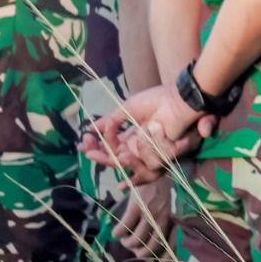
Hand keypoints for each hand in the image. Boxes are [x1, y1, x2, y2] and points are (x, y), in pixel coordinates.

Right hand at [81, 84, 208, 182]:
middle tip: (88, 151)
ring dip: (127, 149)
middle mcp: (139, 147)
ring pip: (129, 162)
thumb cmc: (156, 101)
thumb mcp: (127, 109)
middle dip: (101, 155)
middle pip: (116, 159)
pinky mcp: (163, 155)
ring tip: (135, 134)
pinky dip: (147, 145)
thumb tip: (89, 128)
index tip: (82, 143)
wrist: (178, 99)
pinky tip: (153, 131)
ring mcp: (151, 152)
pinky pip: (149, 160)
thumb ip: (109, 121)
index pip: (111, 147)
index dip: (97, 147)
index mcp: (132, 137)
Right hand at [114, 176, 176, 261]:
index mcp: (172, 219)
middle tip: (133, 249)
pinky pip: (124, 226)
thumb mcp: (166, 207)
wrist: (156, 166)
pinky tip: (116, 231)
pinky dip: (118, 232)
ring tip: (124, 240)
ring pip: (136, 239)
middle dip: (140, 252)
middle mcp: (163, 218)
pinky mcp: (137, 206)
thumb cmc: (161, 188)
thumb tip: (150, 243)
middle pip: (151, 246)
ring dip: (128, 243)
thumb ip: (162, 223)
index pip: (172, 245)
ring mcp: (150, 212)